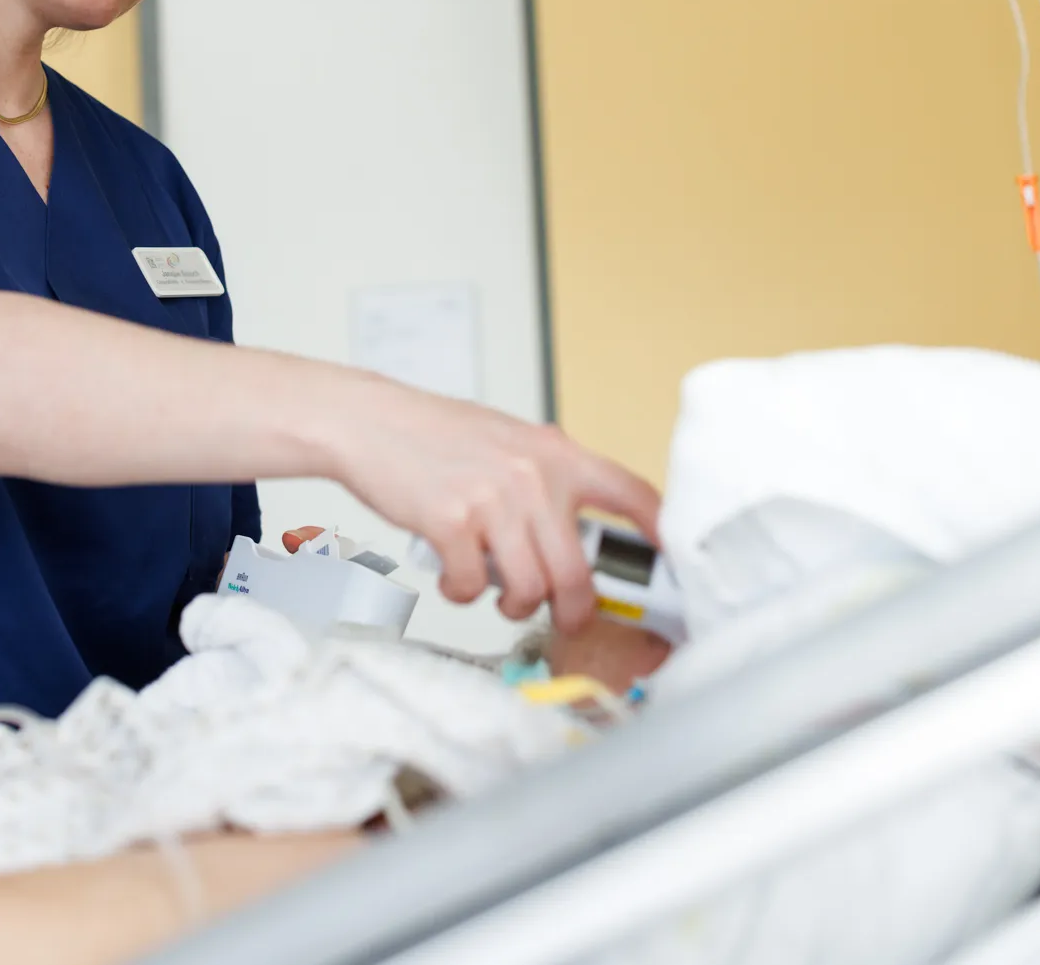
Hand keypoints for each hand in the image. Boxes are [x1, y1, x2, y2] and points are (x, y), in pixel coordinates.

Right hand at [314, 374, 660, 632]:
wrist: (370, 422)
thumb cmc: (435, 435)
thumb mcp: (509, 441)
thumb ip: (548, 479)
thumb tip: (578, 534)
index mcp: (557, 453)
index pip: (632, 494)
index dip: (661, 535)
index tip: (670, 564)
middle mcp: (533, 476)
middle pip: (577, 573)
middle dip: (572, 611)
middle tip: (562, 618)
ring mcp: (493, 501)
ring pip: (528, 590)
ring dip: (511, 605)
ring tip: (495, 592)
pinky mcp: (451, 524)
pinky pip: (471, 588)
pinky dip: (460, 593)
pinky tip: (451, 576)